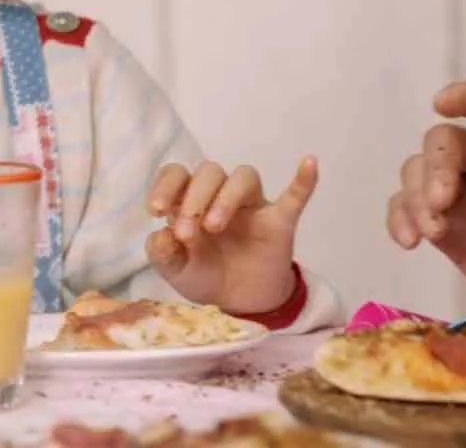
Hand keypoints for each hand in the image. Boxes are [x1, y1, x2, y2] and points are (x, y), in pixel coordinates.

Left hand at [146, 157, 316, 314]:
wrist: (242, 302)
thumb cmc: (205, 275)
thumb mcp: (176, 270)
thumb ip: (163, 253)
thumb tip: (160, 234)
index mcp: (190, 200)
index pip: (177, 174)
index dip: (165, 186)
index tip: (156, 210)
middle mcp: (220, 195)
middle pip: (210, 172)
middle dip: (194, 199)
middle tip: (187, 234)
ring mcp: (251, 206)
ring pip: (244, 177)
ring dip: (226, 197)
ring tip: (213, 227)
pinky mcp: (279, 222)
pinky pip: (294, 196)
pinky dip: (302, 181)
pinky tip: (310, 163)